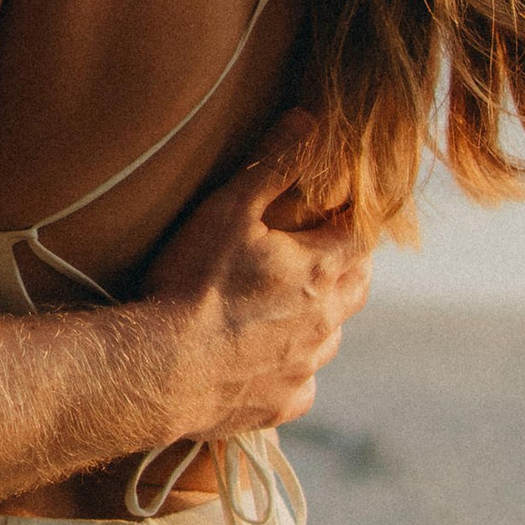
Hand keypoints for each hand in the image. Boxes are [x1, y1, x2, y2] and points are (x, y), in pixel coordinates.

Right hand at [135, 113, 372, 434]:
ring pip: (330, 338)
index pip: (363, 237)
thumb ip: (273, 164)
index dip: (352, 220)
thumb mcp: (229, 209)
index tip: (334, 212)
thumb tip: (310, 120)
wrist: (160, 369)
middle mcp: (327, 323)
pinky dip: (290, 370)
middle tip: (313, 252)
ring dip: (318, 320)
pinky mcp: (282, 404)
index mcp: (322, 271)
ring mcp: (306, 368)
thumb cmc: (193, 284)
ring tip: (282, 306)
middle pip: (356, 288)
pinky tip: (261, 360)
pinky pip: (301, 385)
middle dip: (342, 267)